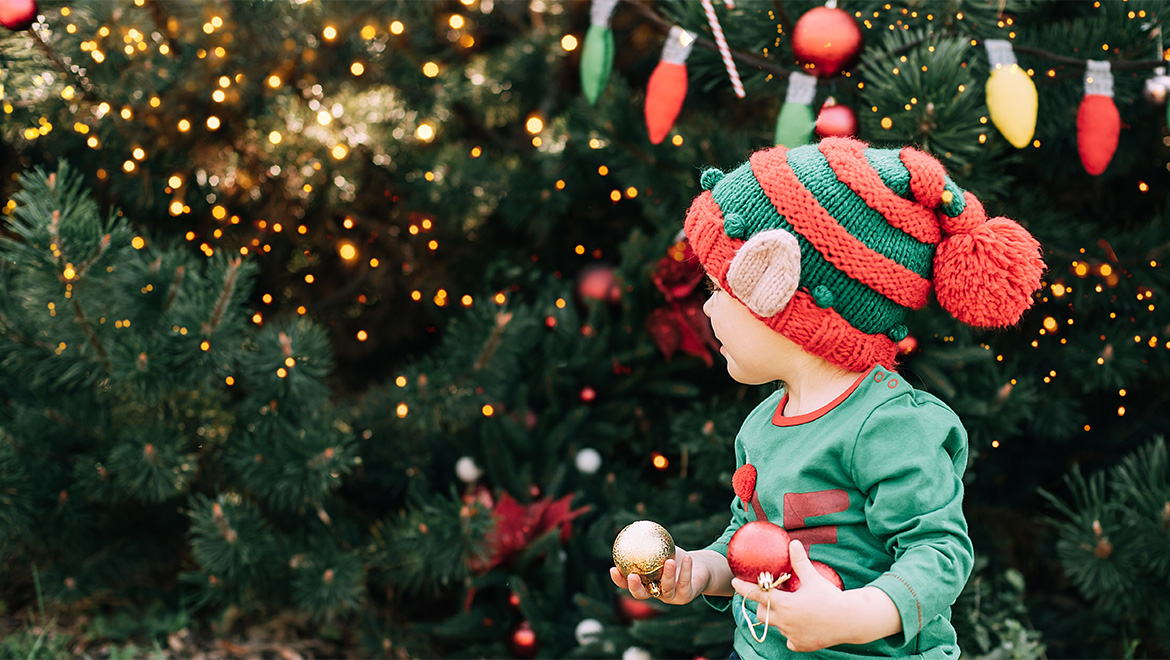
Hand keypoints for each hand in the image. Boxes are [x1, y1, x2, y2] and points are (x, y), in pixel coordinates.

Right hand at [610, 547, 706, 604]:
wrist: (698, 568)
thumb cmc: (675, 556)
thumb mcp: (662, 548)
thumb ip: (649, 542)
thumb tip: (635, 525)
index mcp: (646, 583)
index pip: (628, 584)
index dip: (619, 580)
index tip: (613, 569)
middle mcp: (656, 592)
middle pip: (642, 594)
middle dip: (635, 587)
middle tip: (633, 576)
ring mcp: (671, 597)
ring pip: (666, 588)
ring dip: (667, 575)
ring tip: (668, 562)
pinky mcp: (686, 596)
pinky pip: (684, 582)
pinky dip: (686, 570)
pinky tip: (688, 557)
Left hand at [732, 539, 855, 651]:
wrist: (850, 620)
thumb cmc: (831, 598)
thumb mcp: (813, 578)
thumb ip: (799, 562)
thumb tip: (792, 543)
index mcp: (783, 604)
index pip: (756, 595)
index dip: (744, 588)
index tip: (733, 583)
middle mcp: (784, 622)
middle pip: (762, 613)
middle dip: (762, 604)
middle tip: (770, 596)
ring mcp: (791, 635)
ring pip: (775, 626)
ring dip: (777, 617)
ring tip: (789, 609)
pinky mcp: (801, 645)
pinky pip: (789, 639)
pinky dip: (791, 633)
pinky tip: (800, 626)